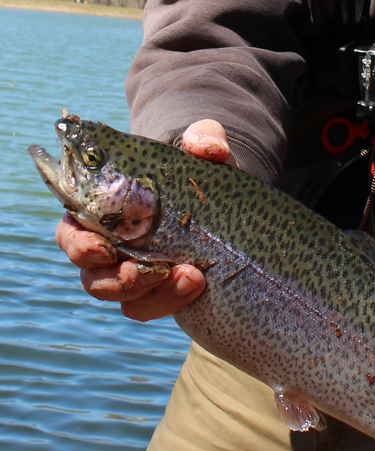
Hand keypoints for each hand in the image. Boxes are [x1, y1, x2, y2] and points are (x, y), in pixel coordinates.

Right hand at [54, 120, 234, 320]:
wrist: (221, 199)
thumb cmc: (194, 169)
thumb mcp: (202, 147)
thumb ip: (205, 138)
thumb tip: (206, 148)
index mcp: (102, 212)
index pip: (72, 233)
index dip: (80, 245)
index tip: (104, 249)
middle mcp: (111, 249)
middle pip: (93, 277)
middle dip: (119, 280)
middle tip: (152, 272)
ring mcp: (136, 273)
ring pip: (124, 300)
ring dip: (153, 295)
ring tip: (191, 278)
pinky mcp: (161, 291)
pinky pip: (154, 307)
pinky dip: (172, 301)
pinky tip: (198, 285)